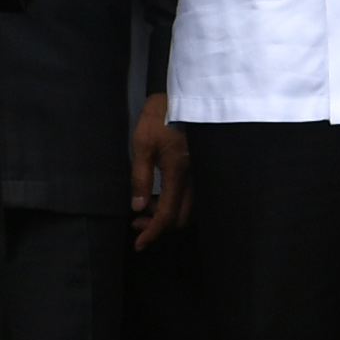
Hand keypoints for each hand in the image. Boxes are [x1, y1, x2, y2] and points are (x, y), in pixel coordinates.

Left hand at [129, 91, 191, 249]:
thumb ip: (140, 177)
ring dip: (167, 216)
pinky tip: (161, 197)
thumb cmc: (161, 116)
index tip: (139, 244)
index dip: (153, 232)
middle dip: (158, 226)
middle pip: (182, 218)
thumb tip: (138, 207)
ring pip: (189, 209)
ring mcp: (201, 173)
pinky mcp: (202, 168)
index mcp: (179, 171)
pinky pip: (193, 197)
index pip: (168, 214)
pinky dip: (176, 204)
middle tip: (137, 224)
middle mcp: (195, 177)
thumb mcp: (142, 144)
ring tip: (145, 210)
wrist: (186, 95)